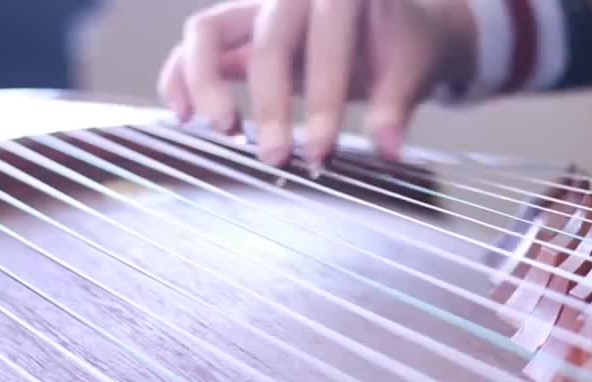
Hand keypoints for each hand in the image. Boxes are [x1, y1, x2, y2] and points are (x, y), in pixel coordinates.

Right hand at [157, 0, 477, 164]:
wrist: (389, 27)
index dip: (323, 97)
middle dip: (270, 104)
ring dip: (208, 83)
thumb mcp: (410, 71)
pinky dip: (181, 77)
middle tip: (276, 156)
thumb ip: (396, 107)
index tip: (323, 151)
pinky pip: (195, 45)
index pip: (328, 38)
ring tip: (224, 130)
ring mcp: (256, 7)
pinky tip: (185, 115)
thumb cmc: (399, 47)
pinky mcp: (235, 30)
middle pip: (269, 41)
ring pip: (209, 31)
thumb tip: (389, 148)